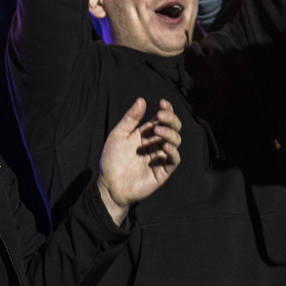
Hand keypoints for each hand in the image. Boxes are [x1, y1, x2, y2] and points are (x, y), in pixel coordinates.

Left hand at [97, 97, 181, 222]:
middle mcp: (156, 144)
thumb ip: (131, 119)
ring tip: (157, 131)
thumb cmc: (112, 160)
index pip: (162, 119)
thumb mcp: (118, 135)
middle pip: (173, 128)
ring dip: (169, 133)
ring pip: (176, 141)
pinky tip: (165, 147)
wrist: (109, 185)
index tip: (162, 103)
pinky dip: (173, 152)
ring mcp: (160, 157)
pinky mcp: (163, 171)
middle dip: (171, 119)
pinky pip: (174, 160)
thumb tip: (142, 100)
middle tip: (161, 116)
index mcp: (146, 134)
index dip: (167, 110)